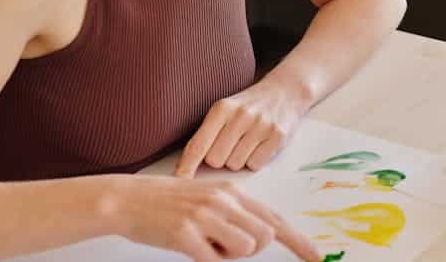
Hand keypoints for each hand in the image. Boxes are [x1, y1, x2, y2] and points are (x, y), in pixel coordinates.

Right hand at [115, 176, 321, 261]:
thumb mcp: (209, 198)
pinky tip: (189, 247)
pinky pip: (213, 261)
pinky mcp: (185, 233)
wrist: (129, 199)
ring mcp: (205, 216)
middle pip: (264, 237)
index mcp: (233, 191)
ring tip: (204, 244)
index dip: (299, 241)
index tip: (316, 257)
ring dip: (228, 256)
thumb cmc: (170, 202)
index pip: (275, 219)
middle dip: (250, 250)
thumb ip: (237, 213)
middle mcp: (223, 200)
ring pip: (245, 248)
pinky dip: (206, 260)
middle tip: (222, 246)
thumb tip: (263, 236)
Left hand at [175, 78, 307, 176]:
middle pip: (215, 160)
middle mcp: (240, 116)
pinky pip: (256, 164)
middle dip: (220, 159)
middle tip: (231, 145)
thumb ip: (206, 135)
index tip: (178, 181)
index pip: (198, 145)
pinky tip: (260, 145)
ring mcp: (260, 126)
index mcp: (222, 108)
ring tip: (247, 142)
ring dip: (239, 160)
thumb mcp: (224, 111)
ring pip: (235, 165)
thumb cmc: (248, 107)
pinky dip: (255, 160)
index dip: (186, 166)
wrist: (285, 92)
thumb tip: (184, 167)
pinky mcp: (278, 136)